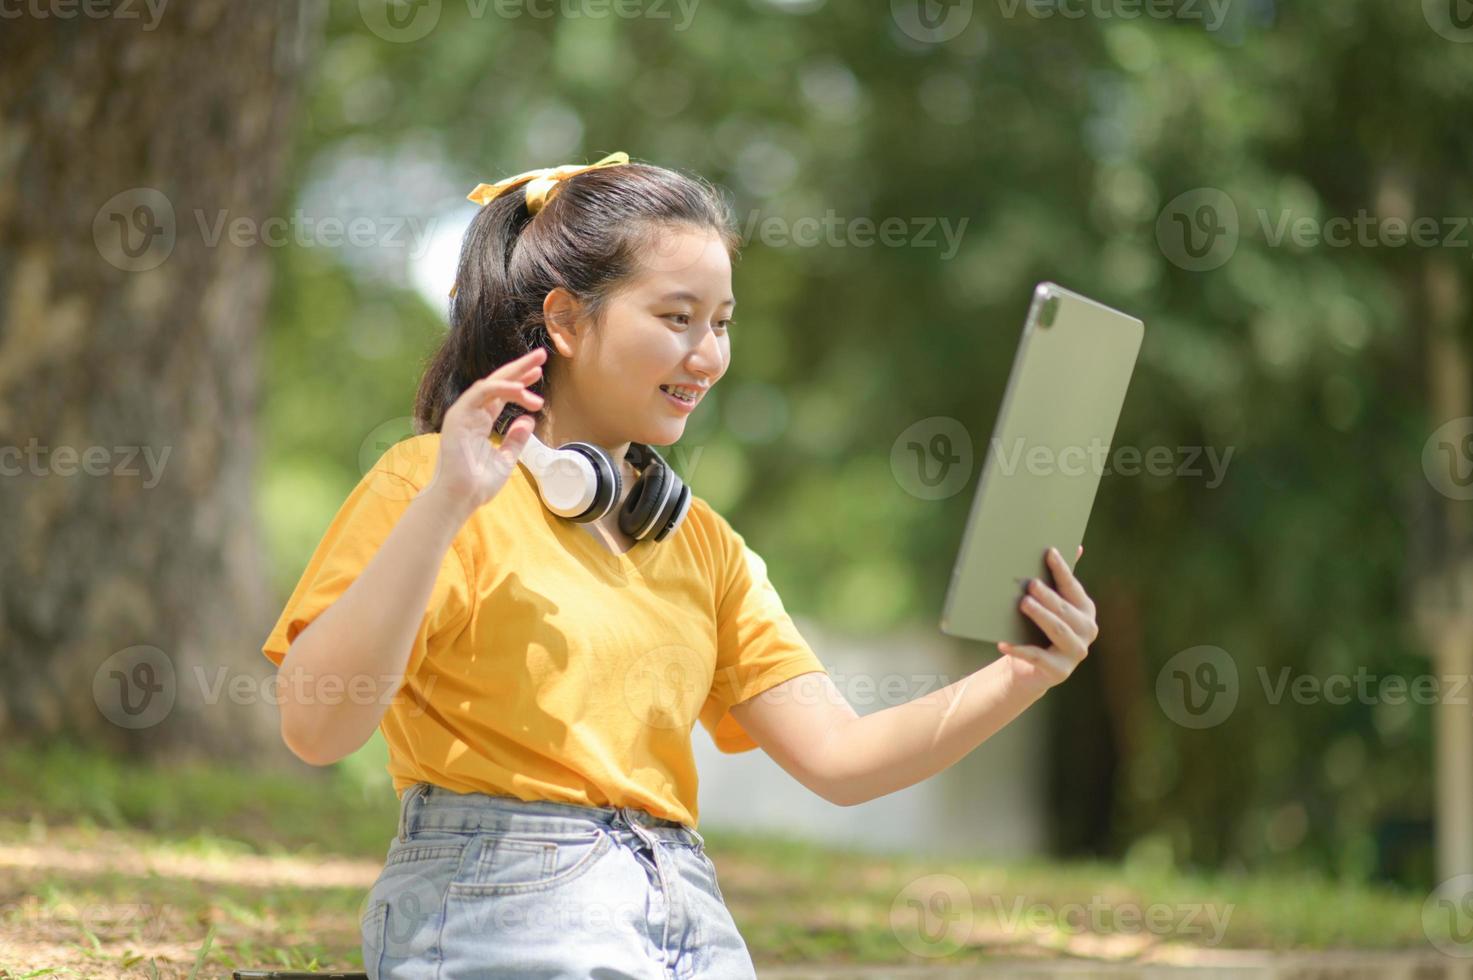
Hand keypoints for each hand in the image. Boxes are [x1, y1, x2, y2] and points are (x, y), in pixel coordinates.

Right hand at [425, 347, 546, 517]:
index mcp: (481, 421)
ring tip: (537, 374)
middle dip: (520, 367)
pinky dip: (501, 388)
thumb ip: (516, 439)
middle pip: (498, 382)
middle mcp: (472, 413)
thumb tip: (528, 420)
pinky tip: (520, 389)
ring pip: (491, 383)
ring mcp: (464, 413)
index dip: (520, 381)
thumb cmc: (478, 484)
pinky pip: (481, 393)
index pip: (502, 394)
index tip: (539, 373)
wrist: (461, 498)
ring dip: (515, 376)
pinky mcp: (458, 416)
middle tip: (541, 354)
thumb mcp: (506, 459)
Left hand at [999, 545, 1097, 692]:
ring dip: (1040, 616)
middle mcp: (1087, 630)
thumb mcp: (1048, 605)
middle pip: (1065, 609)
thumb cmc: (1038, 629)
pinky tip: (1003, 643)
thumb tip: (1075, 546)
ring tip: (1023, 604)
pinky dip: (1019, 650)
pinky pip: (1037, 657)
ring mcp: (1076, 652)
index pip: (1072, 587)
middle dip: (1048, 596)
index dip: (1061, 569)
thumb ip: (1059, 580)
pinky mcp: (1060, 672)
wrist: (1030, 669)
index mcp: (1085, 609)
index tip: (1049, 552)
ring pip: (1057, 630)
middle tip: (1030, 584)